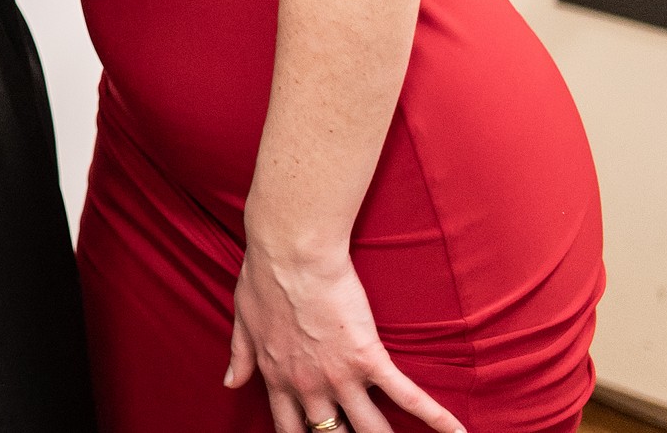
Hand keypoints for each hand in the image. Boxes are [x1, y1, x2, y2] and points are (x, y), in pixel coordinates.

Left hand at [227, 239, 464, 432]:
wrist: (289, 252)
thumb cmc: (263, 278)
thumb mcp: (243, 321)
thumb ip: (240, 356)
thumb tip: (229, 382)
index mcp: (277, 378)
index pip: (289, 429)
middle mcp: (309, 386)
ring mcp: (340, 375)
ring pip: (371, 429)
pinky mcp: (369, 358)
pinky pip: (408, 396)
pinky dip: (436, 418)